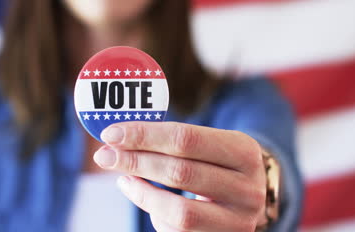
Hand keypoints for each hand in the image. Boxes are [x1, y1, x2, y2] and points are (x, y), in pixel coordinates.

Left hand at [93, 122, 266, 231]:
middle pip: (180, 172)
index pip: (185, 139)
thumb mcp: (208, 143)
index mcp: (244, 151)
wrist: (250, 193)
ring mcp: (239, 220)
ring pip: (179, 211)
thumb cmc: (217, 162)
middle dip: (135, 161)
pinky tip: (147, 197)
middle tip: (104, 156)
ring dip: (142, 193)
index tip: (111, 134)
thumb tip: (116, 140)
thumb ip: (171, 140)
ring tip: (124, 179)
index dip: (144, 135)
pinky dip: (156, 214)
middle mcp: (248, 187)